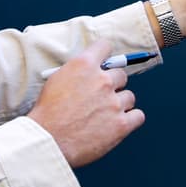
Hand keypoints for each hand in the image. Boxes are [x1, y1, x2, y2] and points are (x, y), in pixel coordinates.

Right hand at [28, 41, 144, 166]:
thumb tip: (90, 71)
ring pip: (129, 97)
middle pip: (121, 75)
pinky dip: (130, 119)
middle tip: (100, 96)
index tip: (105, 62)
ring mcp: (114, 103)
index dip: (105, 54)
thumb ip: (77, 72)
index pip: (105, 46)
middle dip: (112, 85)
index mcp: (84, 65)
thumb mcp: (56, 80)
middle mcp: (102, 81)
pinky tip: (118, 123)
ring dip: (120, 104)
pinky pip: (138, 115)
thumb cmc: (47, 114)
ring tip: (105, 114)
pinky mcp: (121, 124)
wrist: (47, 140)